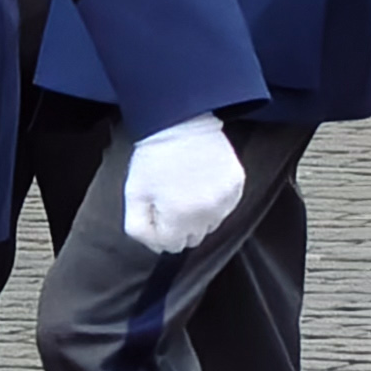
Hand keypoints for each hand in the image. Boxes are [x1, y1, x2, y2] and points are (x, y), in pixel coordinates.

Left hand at [123, 115, 245, 254]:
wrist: (180, 122)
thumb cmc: (153, 158)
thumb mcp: (133, 195)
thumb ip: (140, 230)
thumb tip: (158, 248)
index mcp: (179, 220)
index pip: (172, 247)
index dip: (161, 231)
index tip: (157, 210)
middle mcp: (206, 215)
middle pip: (193, 238)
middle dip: (180, 225)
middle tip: (171, 197)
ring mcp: (225, 201)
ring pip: (211, 225)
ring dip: (198, 214)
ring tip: (187, 187)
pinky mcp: (237, 186)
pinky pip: (226, 208)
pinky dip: (215, 201)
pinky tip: (203, 181)